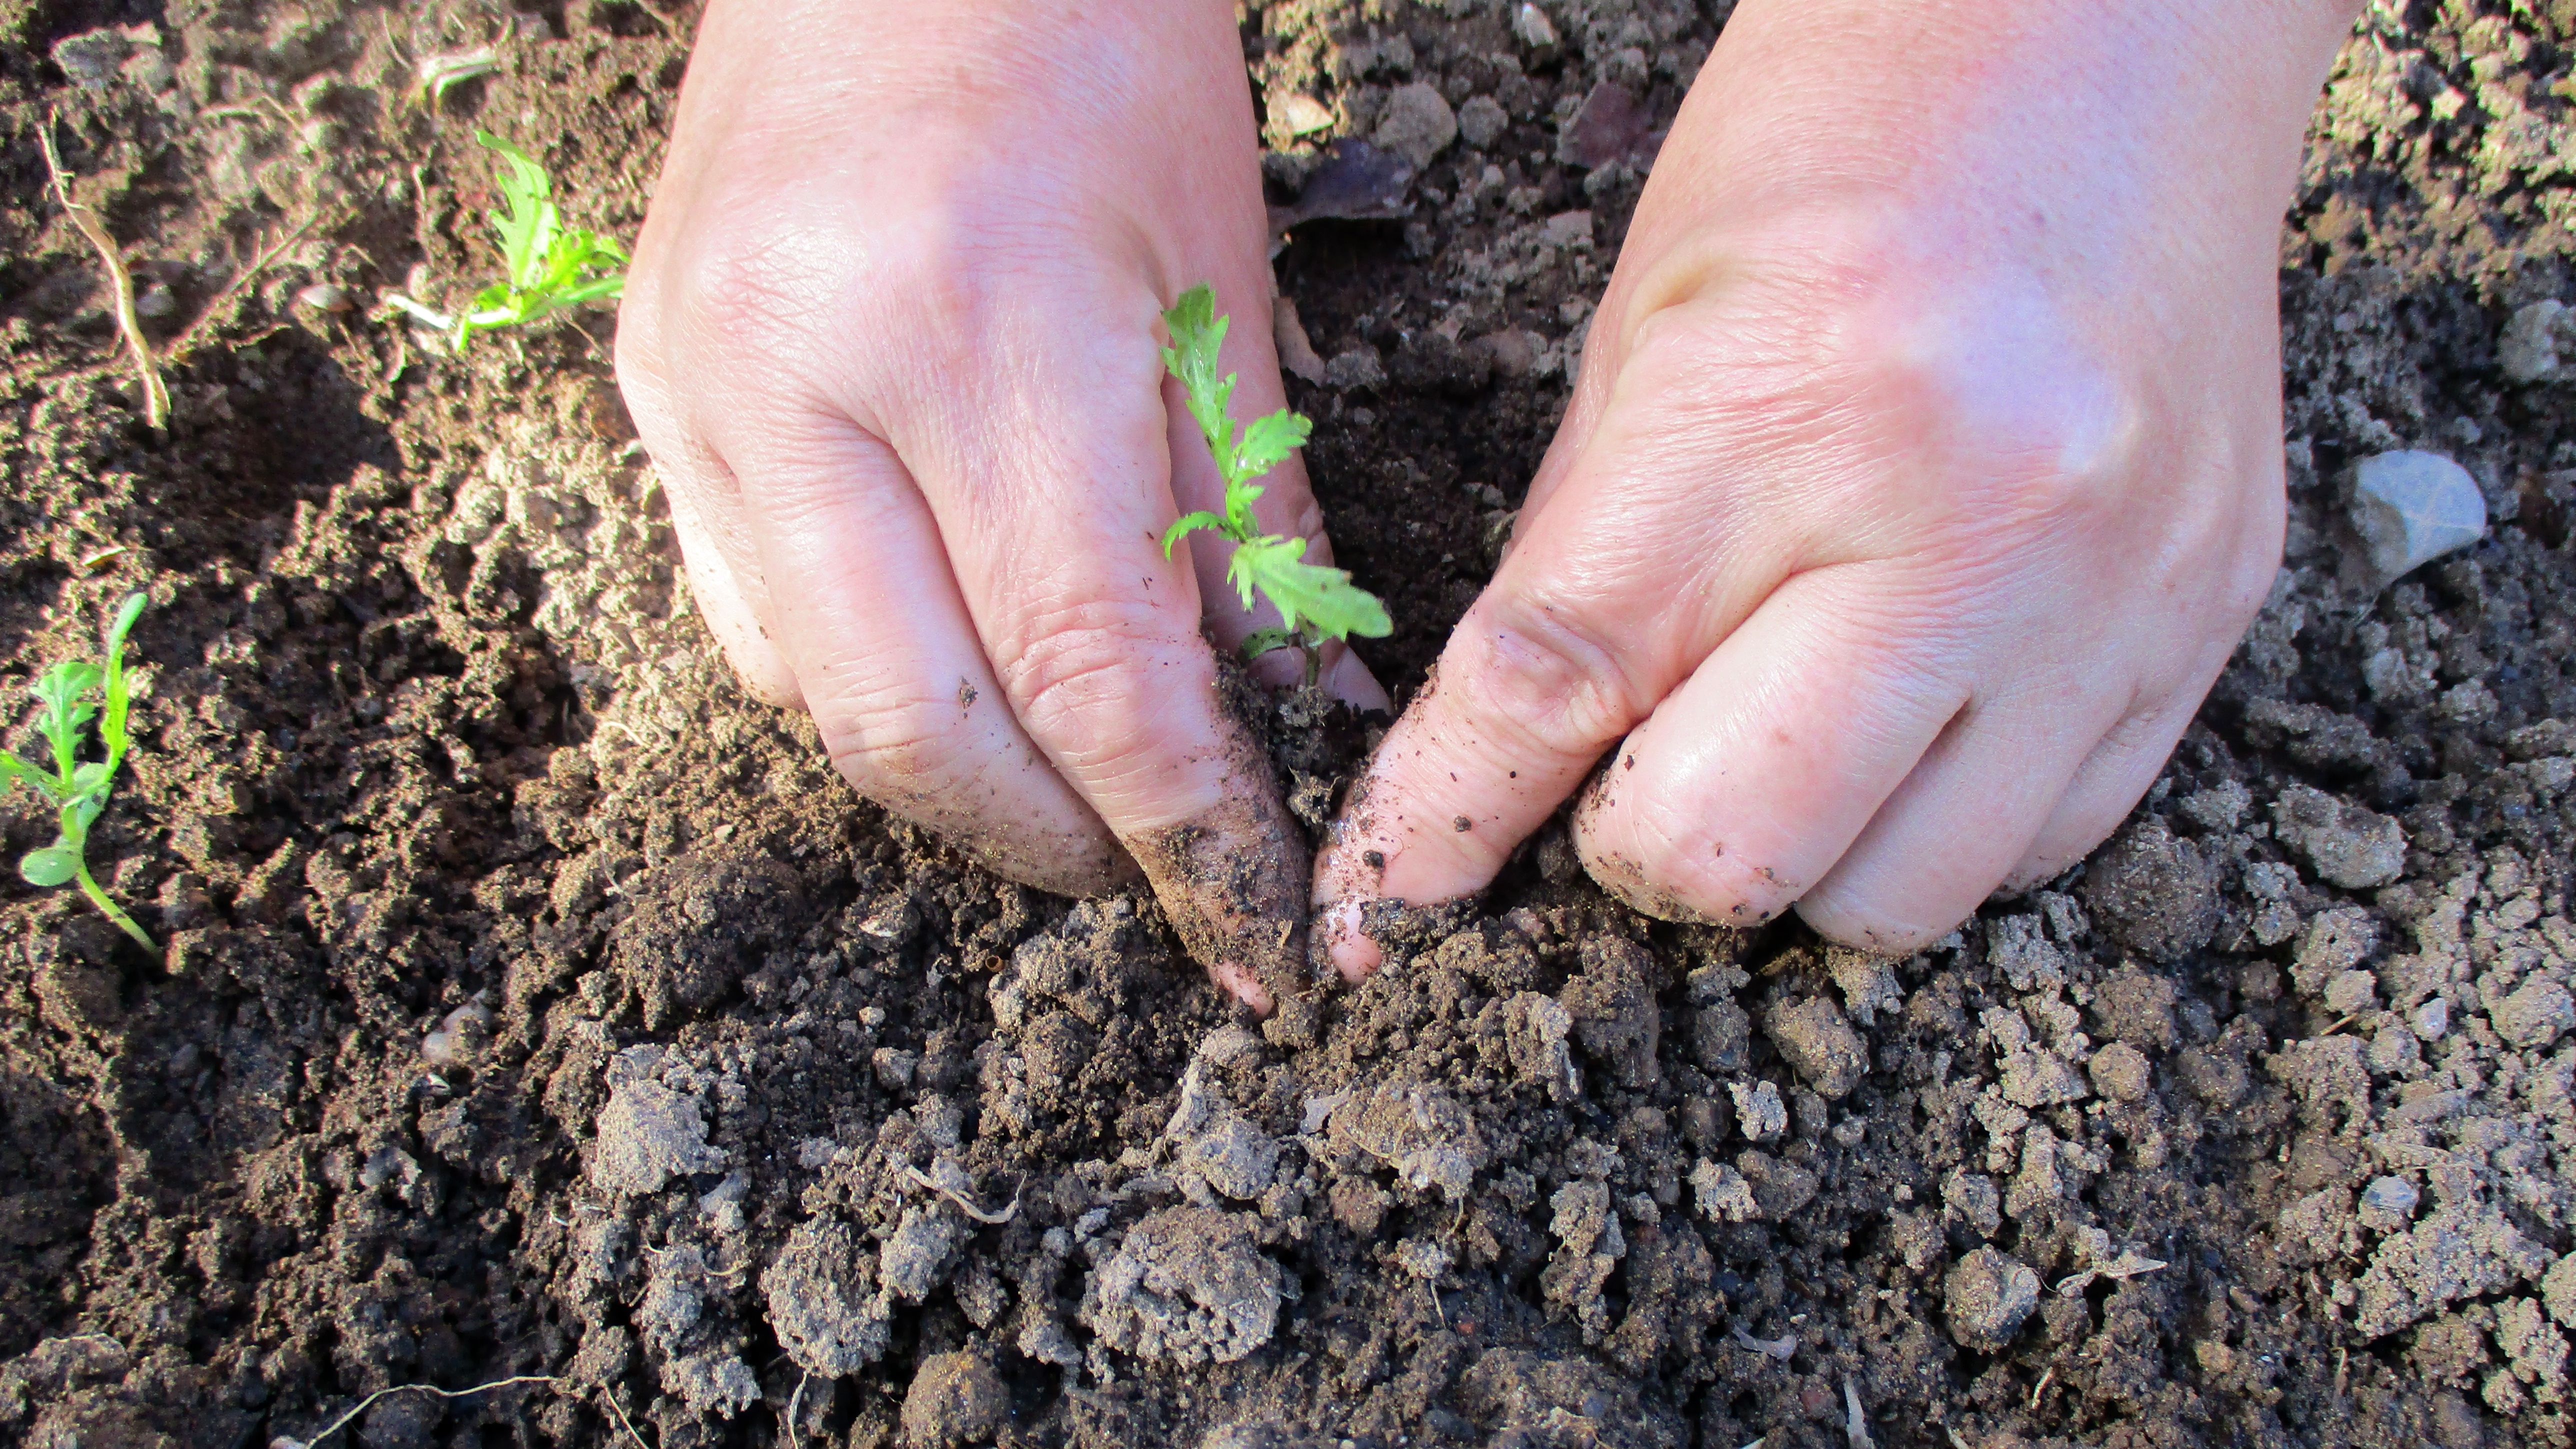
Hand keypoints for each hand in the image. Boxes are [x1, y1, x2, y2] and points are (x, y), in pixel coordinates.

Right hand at [616, 0, 1383, 1008]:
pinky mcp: (650, 387)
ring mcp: (697, 390)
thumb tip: (1295, 722)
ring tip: (1070, 774)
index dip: (1179, 832)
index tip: (1249, 929)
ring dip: (958, 778)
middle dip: (1054, 844)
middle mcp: (800, 380)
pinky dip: (869, 683)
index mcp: (975, 333)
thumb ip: (1249, 521)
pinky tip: (956, 668)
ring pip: (816, 699)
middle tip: (1155, 864)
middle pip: (916, 734)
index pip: (1086, 676)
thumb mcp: (1220, 279)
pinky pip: (750, 614)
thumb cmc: (1097, 50)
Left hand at [1315, 0, 2359, 971]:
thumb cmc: (1846, 143)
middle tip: (1626, 774)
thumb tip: (1497, 780)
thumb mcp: (1644, 326)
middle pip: (1729, 854)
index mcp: (1786, 407)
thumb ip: (1578, 570)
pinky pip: (2038, 851)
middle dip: (1633, 853)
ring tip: (1781, 736)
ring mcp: (2111, 596)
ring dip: (1795, 859)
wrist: (2114, 30)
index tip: (1374, 908)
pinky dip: (1936, 823)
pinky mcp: (2204, 629)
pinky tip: (1913, 712)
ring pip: (1891, 901)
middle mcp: (1973, 526)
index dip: (1438, 829)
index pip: (1557, 691)